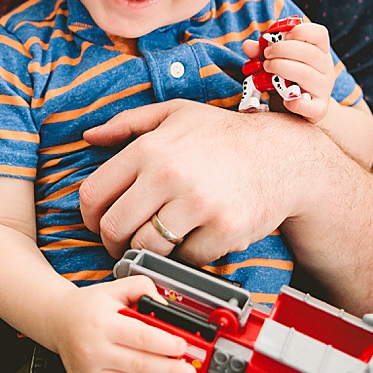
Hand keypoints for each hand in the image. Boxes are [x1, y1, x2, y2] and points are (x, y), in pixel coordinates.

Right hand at [52, 276, 196, 372]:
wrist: (57, 321)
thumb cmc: (90, 306)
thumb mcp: (115, 288)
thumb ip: (143, 288)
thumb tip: (165, 307)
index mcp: (101, 322)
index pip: (140, 336)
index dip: (166, 343)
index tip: (183, 346)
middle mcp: (92, 350)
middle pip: (139, 364)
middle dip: (170, 369)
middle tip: (190, 371)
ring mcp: (88, 372)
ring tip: (167, 370)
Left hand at [79, 100, 314, 264]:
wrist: (284, 154)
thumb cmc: (225, 135)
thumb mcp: (175, 114)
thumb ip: (128, 123)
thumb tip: (89, 136)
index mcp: (150, 148)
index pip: (93, 194)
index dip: (89, 217)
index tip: (98, 224)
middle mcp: (169, 174)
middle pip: (115, 227)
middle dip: (113, 242)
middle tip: (124, 243)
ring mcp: (197, 204)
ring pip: (147, 248)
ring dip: (148, 251)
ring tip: (158, 242)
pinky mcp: (224, 229)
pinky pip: (188, 258)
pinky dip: (189, 255)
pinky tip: (197, 238)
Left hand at [240, 21, 335, 122]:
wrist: (296, 111)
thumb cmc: (285, 80)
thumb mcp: (274, 62)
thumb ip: (261, 52)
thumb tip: (248, 45)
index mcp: (319, 52)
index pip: (319, 34)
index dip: (302, 31)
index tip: (283, 35)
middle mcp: (325, 69)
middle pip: (310, 53)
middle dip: (282, 49)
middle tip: (266, 55)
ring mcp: (323, 90)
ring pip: (306, 74)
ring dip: (282, 68)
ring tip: (266, 68)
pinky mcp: (318, 110)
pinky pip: (311, 106)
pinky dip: (295, 103)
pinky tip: (284, 100)